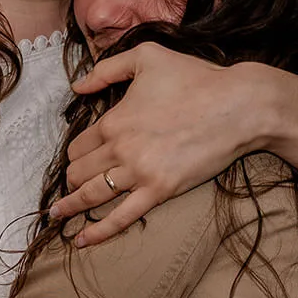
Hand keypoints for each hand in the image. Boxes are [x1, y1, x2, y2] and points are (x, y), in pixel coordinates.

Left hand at [49, 44, 260, 244]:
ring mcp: (139, 173)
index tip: (77, 159)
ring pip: (92, 195)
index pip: (78, 145)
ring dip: (71, 206)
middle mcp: (120, 149)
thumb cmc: (197, 79)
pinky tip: (82, 240)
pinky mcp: (161, 191)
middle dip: (71, 179)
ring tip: (58, 215)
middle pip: (80, 172)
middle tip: (70, 185)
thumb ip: (107, 69)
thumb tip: (78, 86)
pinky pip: (121, 218)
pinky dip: (98, 232)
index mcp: (114, 120)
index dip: (75, 153)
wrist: (238, 106)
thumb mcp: (147, 57)